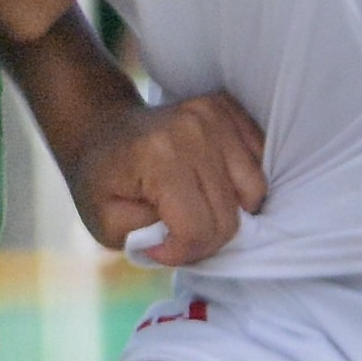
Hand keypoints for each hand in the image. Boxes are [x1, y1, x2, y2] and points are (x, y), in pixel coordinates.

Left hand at [69, 87, 266, 267]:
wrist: (103, 127)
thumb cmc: (101, 179)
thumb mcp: (104, 222)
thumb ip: (142, 240)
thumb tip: (181, 242)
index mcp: (159, 157)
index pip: (197, 229)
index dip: (181, 252)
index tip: (159, 246)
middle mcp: (194, 130)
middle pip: (229, 216)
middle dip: (205, 239)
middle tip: (178, 232)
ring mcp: (215, 115)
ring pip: (254, 190)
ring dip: (230, 211)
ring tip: (199, 208)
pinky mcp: (229, 109)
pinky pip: (260, 162)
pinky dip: (242, 184)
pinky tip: (214, 184)